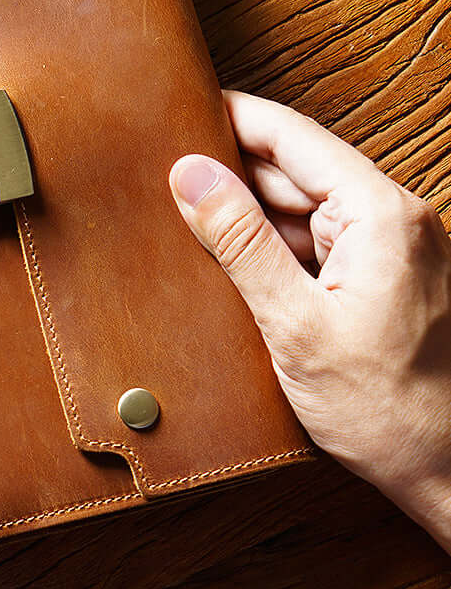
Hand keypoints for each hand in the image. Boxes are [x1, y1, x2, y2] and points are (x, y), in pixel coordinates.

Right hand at [169, 91, 450, 550]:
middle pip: (294, 171)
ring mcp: (386, 249)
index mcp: (379, 214)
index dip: (232, 117)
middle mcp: (390, 220)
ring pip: (300, 209)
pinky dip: (271, 250)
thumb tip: (190, 174)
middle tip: (166, 182)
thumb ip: (240, 241)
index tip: (179, 111)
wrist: (448, 476)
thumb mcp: (295, 323)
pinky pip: (313, 244)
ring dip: (247, 217)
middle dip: (230, 173)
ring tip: (190, 230)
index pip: (292, 136)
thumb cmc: (386, 410)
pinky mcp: (378, 278)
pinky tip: (233, 268)